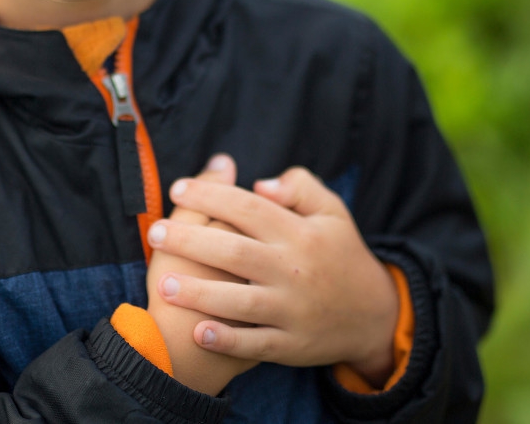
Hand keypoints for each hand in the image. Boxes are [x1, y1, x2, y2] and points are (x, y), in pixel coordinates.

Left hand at [148, 166, 400, 386]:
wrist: (374, 315)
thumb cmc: (341, 254)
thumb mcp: (333, 211)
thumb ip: (299, 187)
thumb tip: (259, 184)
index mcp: (300, 234)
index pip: (247, 208)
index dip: (210, 196)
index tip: (177, 188)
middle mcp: (294, 270)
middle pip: (233, 252)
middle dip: (189, 242)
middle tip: (155, 232)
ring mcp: (292, 311)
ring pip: (239, 302)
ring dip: (199, 294)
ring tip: (163, 284)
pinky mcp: (290, 345)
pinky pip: (254, 344)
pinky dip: (226, 341)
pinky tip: (198, 331)